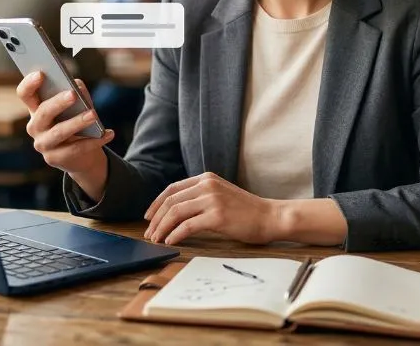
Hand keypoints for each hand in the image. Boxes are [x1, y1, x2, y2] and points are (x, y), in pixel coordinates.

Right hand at [16, 72, 114, 178]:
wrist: (80, 156)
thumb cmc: (75, 123)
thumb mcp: (76, 108)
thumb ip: (76, 94)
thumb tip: (77, 85)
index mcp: (36, 108)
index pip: (25, 94)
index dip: (29, 84)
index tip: (40, 73)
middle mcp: (35, 126)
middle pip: (42, 112)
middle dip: (58, 103)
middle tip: (72, 94)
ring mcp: (43, 144)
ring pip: (58, 132)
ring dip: (77, 122)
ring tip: (94, 115)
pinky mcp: (55, 159)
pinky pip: (75, 149)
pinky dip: (94, 141)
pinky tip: (108, 133)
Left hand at [143, 172, 282, 245]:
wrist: (270, 216)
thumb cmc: (247, 211)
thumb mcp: (221, 195)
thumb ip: (202, 197)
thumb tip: (176, 211)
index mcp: (206, 178)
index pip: (172, 189)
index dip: (156, 203)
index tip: (149, 217)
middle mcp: (207, 185)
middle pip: (170, 201)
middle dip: (156, 219)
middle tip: (149, 233)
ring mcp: (212, 200)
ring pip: (175, 213)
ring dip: (162, 228)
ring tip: (157, 239)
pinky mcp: (217, 216)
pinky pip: (187, 226)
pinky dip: (175, 235)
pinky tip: (171, 242)